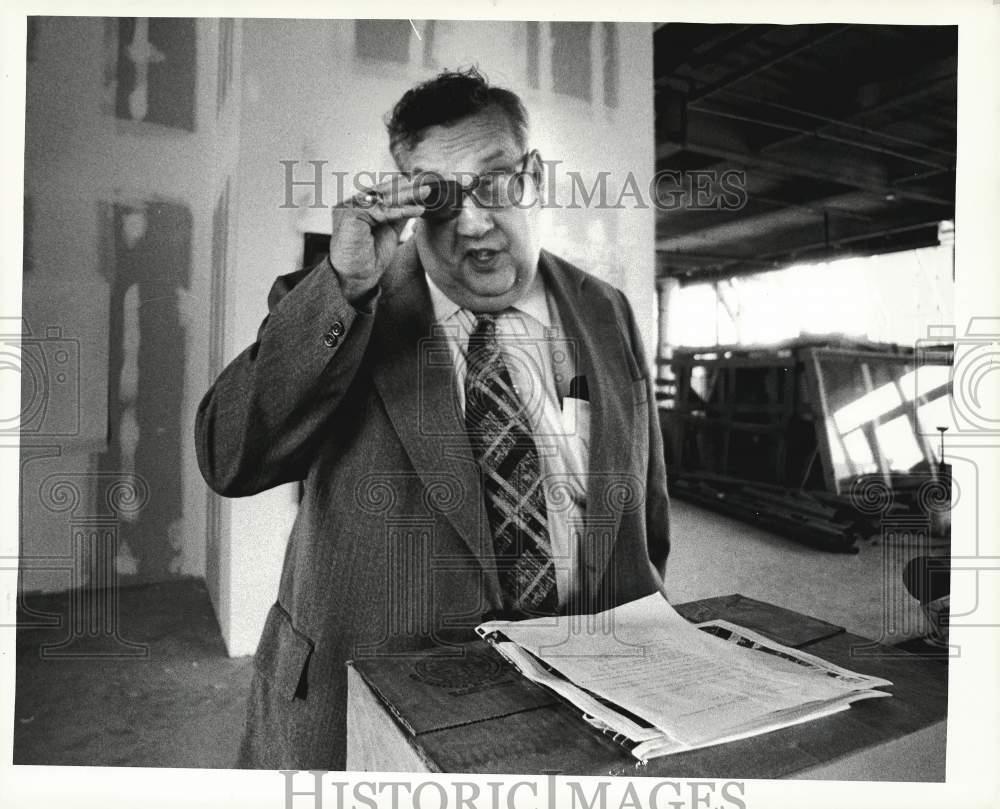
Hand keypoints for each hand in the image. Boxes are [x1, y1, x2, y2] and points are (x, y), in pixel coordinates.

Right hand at [329, 177, 428, 303]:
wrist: (358, 277)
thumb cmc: (371, 257)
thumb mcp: (389, 230)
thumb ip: (397, 214)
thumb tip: (415, 200)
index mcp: (358, 205)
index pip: (382, 191)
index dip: (402, 188)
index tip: (422, 186)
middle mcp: (350, 203)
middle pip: (383, 191)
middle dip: (407, 188)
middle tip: (427, 185)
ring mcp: (348, 207)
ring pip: (383, 198)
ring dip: (407, 195)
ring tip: (426, 193)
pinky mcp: (349, 214)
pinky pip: (380, 211)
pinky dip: (401, 211)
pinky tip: (417, 210)